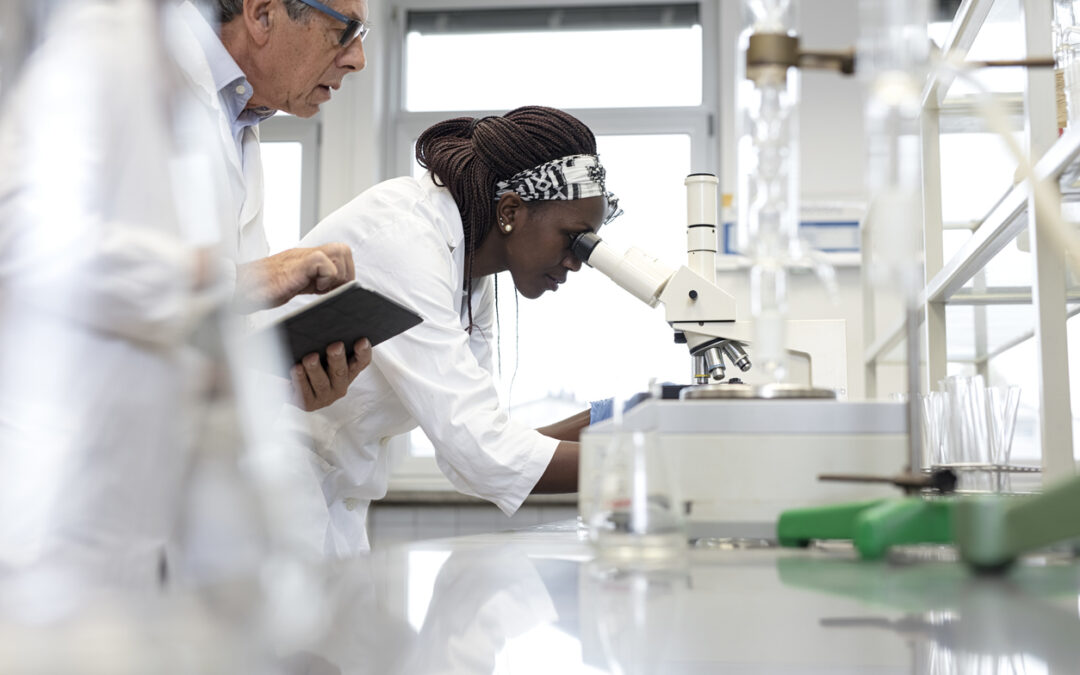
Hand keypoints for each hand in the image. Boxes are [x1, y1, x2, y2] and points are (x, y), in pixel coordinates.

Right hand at [234, 243, 354, 311]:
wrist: (238, 286)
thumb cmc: (261, 288)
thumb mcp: (294, 284)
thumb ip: (312, 281)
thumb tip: (334, 292)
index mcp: (307, 257)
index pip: (341, 254)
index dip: (344, 273)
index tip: (332, 290)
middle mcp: (306, 253)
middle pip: (343, 250)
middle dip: (345, 273)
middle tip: (329, 289)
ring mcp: (302, 256)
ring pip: (339, 252)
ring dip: (336, 274)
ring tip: (321, 288)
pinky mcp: (297, 263)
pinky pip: (323, 262)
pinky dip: (325, 277)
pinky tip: (314, 288)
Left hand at [289, 339, 371, 410]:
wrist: (292, 387)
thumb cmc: (311, 364)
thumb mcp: (322, 352)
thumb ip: (327, 342)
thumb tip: (323, 328)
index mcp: (348, 371)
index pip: (361, 362)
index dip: (363, 352)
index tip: (362, 340)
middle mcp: (339, 386)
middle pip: (340, 372)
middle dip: (338, 359)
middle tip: (335, 346)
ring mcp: (324, 397)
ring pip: (321, 383)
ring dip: (316, 369)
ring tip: (310, 358)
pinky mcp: (307, 403)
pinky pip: (304, 392)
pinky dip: (300, 379)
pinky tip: (296, 368)